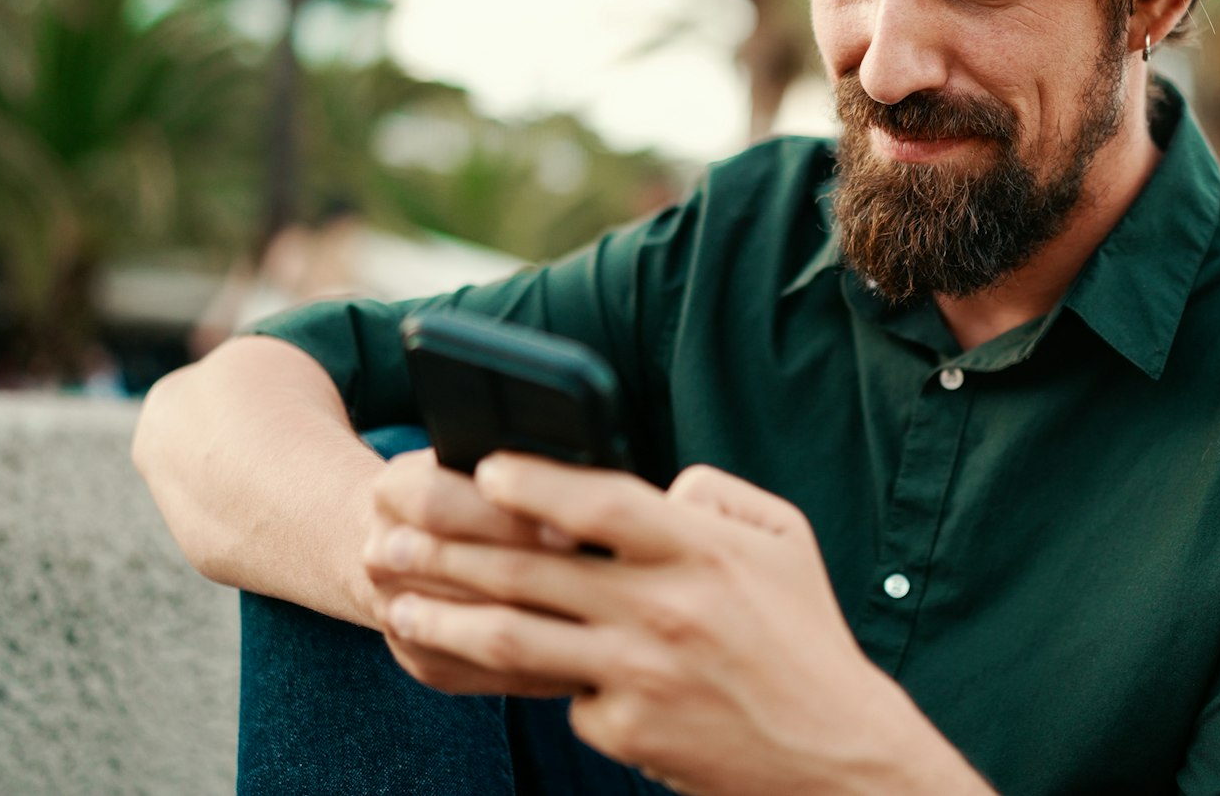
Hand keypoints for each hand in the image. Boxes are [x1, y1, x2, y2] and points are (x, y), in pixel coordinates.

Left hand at [374, 454, 993, 794]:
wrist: (831, 752)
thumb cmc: (805, 635)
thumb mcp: (783, 540)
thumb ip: (715, 496)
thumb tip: (656, 485)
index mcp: (702, 551)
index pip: (600, 501)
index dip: (534, 481)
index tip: (483, 468)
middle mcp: (663, 609)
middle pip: (529, 572)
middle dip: (446, 552)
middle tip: (388, 540)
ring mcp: (639, 674)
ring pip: (514, 640)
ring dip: (443, 621)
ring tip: (396, 610)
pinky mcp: (626, 731)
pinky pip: (562, 696)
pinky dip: (540, 681)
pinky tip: (500, 673)